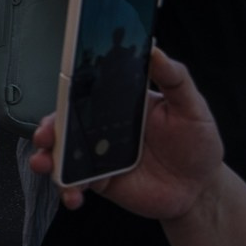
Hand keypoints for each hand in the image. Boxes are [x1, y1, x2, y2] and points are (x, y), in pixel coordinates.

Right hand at [30, 46, 224, 219]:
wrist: (200, 189)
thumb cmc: (197, 144)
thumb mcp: (192, 107)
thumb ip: (175, 77)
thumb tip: (155, 50)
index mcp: (120, 104)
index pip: (88, 92)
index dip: (68, 92)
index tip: (60, 93)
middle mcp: (104, 127)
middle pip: (66, 123)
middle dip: (47, 127)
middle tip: (46, 134)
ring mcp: (99, 155)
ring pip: (63, 154)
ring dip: (48, 158)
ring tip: (46, 164)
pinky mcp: (101, 181)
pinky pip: (76, 184)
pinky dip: (68, 190)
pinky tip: (73, 195)